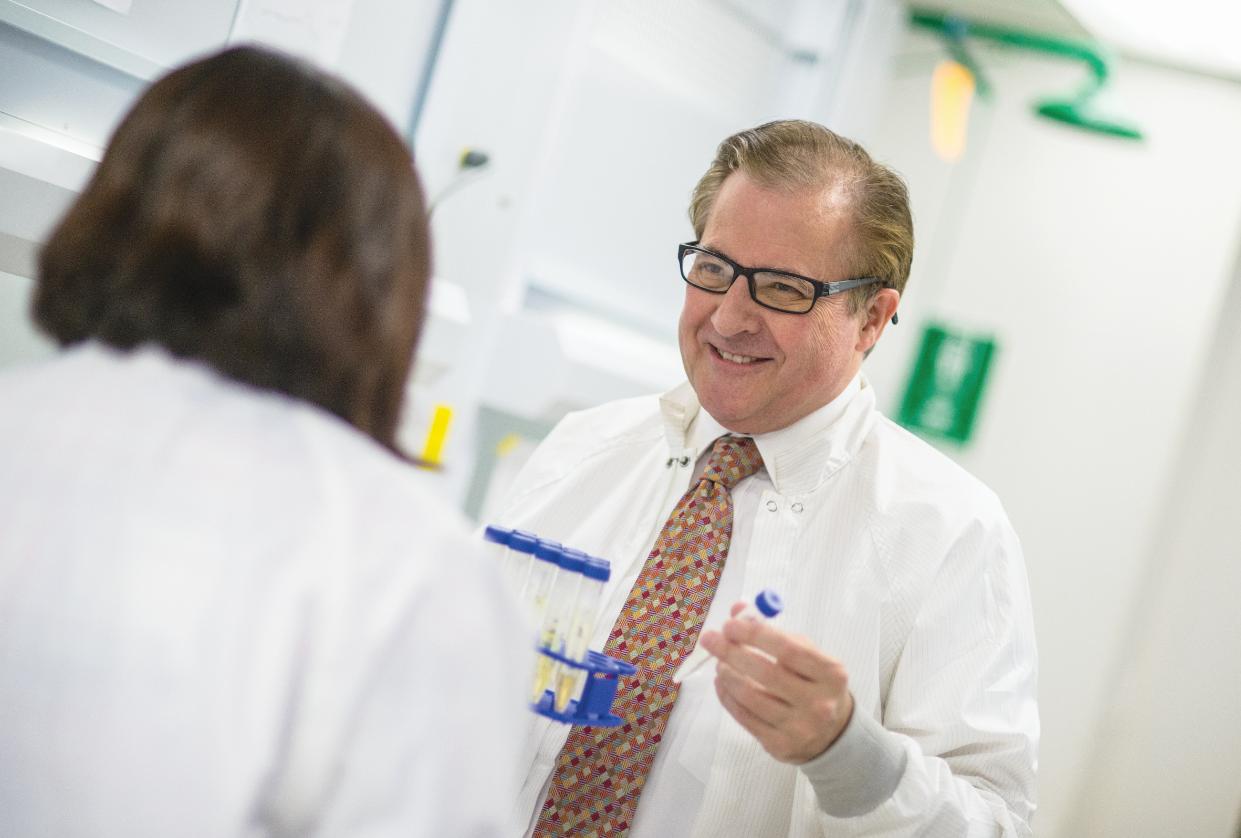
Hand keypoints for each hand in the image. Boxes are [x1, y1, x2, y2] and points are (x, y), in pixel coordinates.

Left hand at [699, 601, 853, 763]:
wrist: (832, 734)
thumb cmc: (814, 684)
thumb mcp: (806, 655)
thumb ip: (774, 632)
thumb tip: (738, 610)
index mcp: (831, 674)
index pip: (787, 649)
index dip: (754, 634)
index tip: (730, 624)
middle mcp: (818, 703)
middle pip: (765, 672)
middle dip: (731, 652)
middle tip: (710, 639)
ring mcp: (799, 727)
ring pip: (750, 696)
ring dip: (727, 674)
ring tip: (719, 662)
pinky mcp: (780, 745)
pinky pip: (744, 717)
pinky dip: (727, 696)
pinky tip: (722, 683)